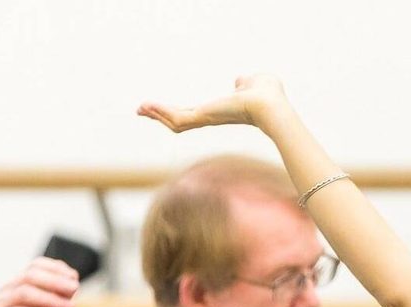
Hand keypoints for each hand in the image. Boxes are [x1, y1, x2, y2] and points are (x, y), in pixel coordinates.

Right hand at [0, 258, 78, 306]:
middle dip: (56, 281)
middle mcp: (6, 291)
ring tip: (70, 306)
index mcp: (19, 284)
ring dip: (51, 298)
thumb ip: (62, 295)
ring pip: (23, 293)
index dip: (56, 268)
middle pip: (29, 275)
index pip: (35, 265)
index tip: (74, 278)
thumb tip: (72, 277)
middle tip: (75, 288)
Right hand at [138, 74, 291, 133]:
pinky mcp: (203, 117)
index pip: (198, 113)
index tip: (166, 109)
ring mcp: (207, 119)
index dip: (183, 110)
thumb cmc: (269, 95)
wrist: (270, 105)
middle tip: (143, 109)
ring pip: (177, 121)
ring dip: (157, 113)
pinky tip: (146, 106)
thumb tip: (241, 81)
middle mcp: (214, 117)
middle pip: (183, 120)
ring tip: (141, 108)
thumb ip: (245, 83)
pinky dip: (161, 111)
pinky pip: (178, 118)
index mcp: (223, 111)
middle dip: (162, 115)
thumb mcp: (254, 83)